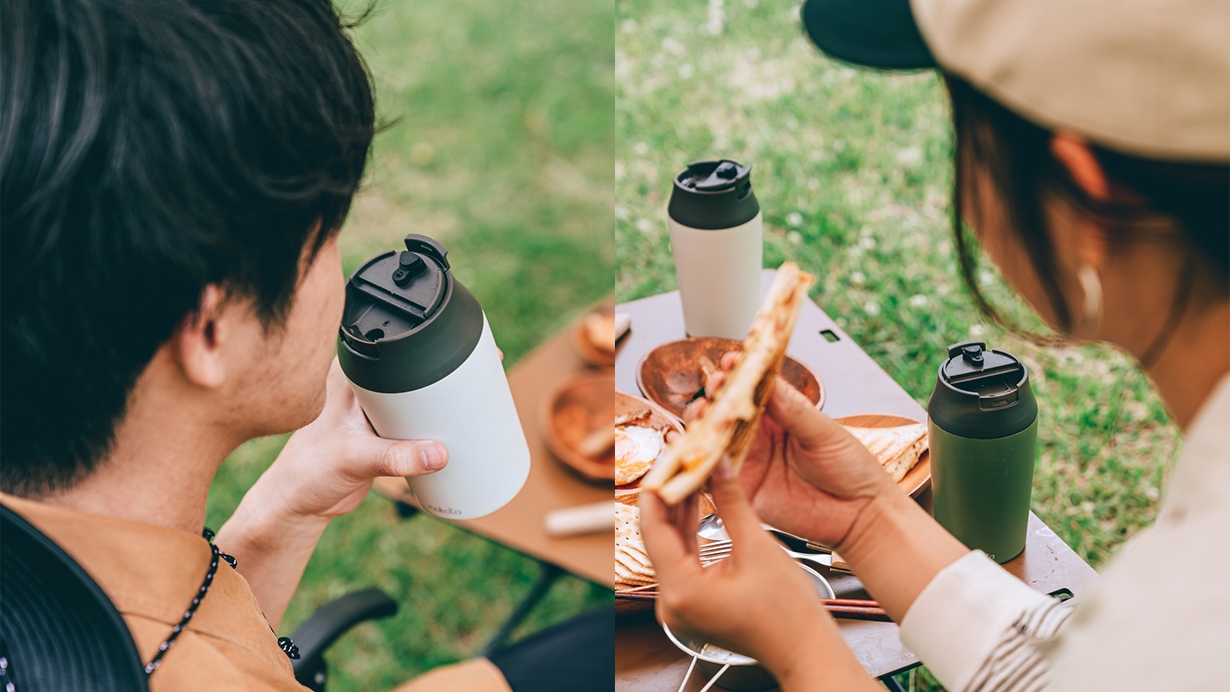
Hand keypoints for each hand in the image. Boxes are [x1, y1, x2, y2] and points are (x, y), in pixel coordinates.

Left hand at [253, 358, 446, 525]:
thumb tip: (438, 454)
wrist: (300, 503)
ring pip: (416, 402)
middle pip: (413, 376)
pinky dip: (429, 430)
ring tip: (465, 416)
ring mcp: (375, 411)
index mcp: (351, 376)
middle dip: (439, 385)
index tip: (459, 365)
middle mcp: (364, 388)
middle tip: (471, 395)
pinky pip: (414, 425)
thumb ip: (396, 457)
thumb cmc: (308, 471)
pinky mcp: (383, 433)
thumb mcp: (356, 459)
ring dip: (436, 411)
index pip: (395, 355)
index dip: (426, 356)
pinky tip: (448, 433)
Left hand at [640, 460, 852, 684]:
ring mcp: (678, 605)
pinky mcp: (690, 603)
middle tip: (676, 456)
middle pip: (658, 535)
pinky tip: (693, 503)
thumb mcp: (758, 546)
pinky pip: (681, 559)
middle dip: (669, 494)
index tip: (664, 457)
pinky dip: (687, 532)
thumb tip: (716, 464)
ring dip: (678, 510)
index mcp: (681, 589)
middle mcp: (670, 601)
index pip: (652, 526)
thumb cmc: (788, 613)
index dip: (657, 487)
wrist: (804, 650)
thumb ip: (731, 501)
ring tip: (685, 471)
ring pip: (669, 545)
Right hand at [693, 355, 897, 552]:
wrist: (861, 515)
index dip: (738, 373)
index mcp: (780, 415)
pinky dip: (702, 463)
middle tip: (715, 387)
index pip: (751, 388)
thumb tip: (771, 384)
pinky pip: (715, 477)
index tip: (732, 361)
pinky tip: (701, 450)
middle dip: (715, 395)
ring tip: (702, 413)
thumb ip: (795, 411)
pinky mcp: (744, 492)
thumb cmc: (852, 470)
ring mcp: (749, 463)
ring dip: (702, 424)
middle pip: (725, 411)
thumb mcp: (826, 433)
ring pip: (713, 440)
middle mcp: (759, 437)